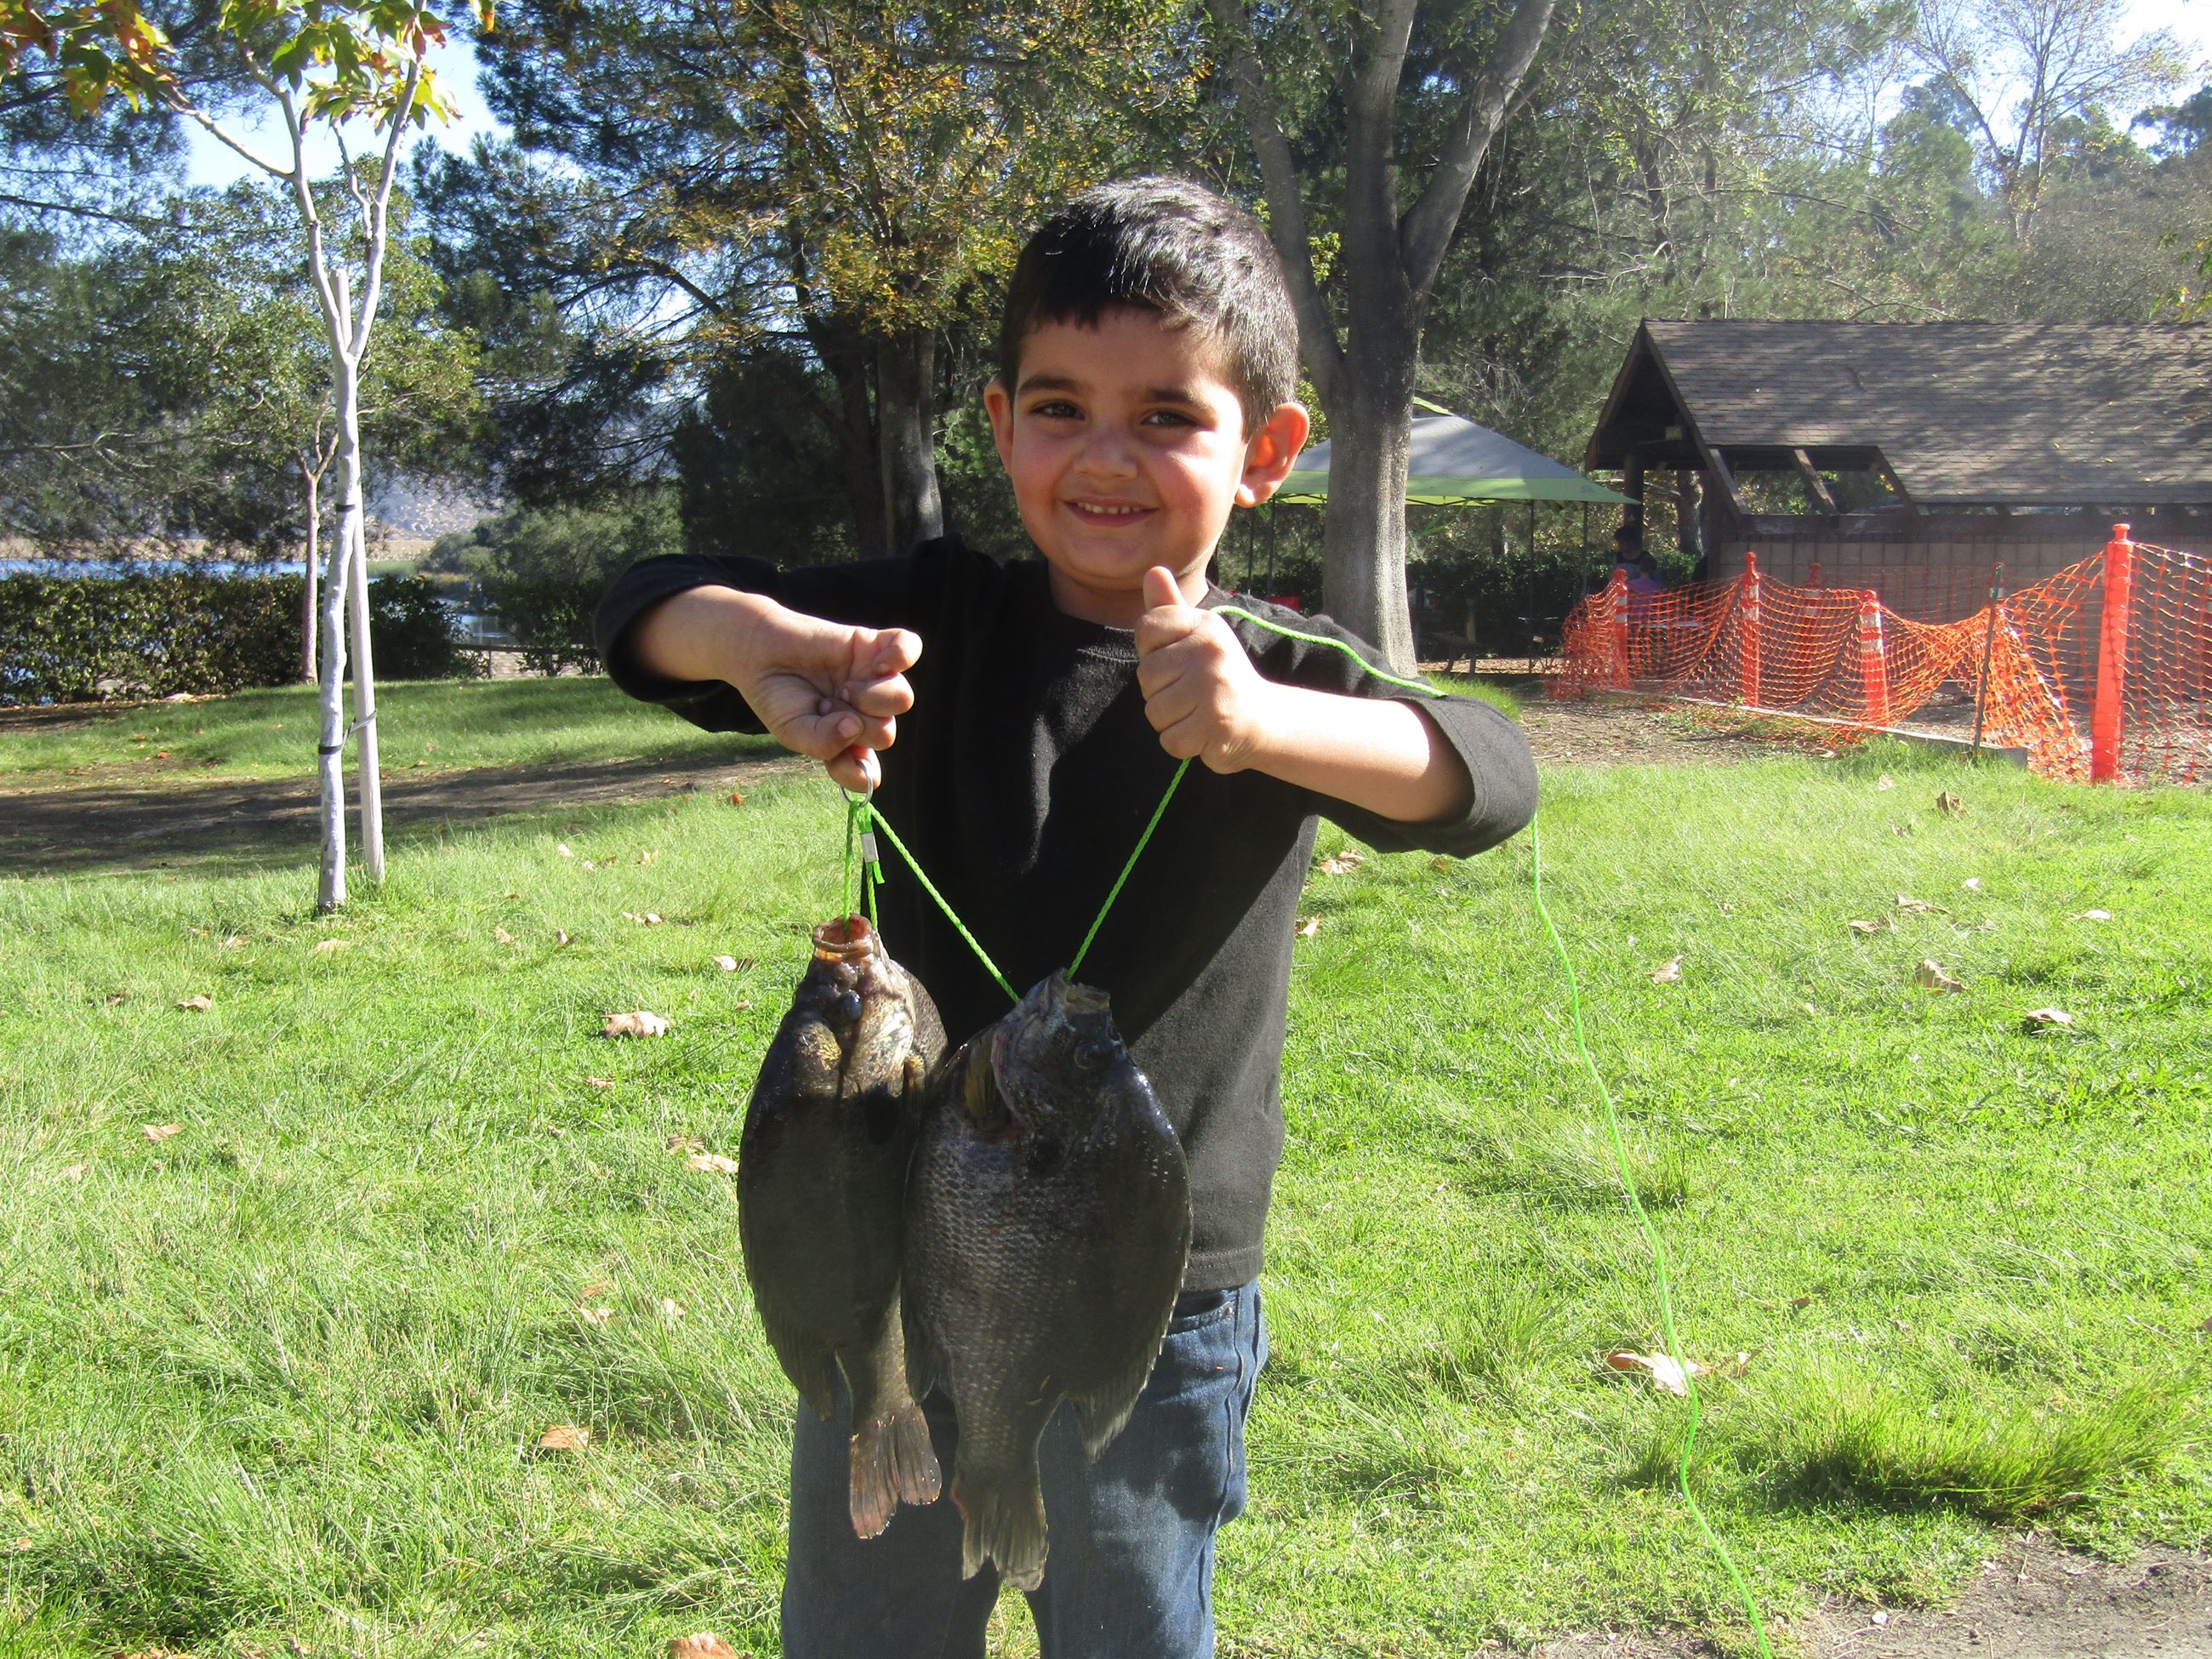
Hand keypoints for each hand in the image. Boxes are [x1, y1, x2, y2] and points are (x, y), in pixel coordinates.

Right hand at [733, 606, 920, 791]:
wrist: (757, 652)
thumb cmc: (778, 697)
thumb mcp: (793, 730)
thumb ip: (823, 743)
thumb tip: (854, 728)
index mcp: (850, 742)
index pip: (869, 770)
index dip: (859, 772)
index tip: (836, 761)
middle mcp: (867, 712)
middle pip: (886, 734)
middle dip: (855, 727)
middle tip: (825, 707)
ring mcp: (873, 679)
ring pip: (902, 698)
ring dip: (870, 698)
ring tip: (842, 688)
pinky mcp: (872, 645)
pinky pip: (909, 647)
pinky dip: (900, 655)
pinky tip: (878, 663)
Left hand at [1133, 566, 1279, 772]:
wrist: (1264, 719)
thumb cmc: (1220, 676)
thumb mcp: (1198, 637)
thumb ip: (1170, 608)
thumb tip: (1152, 570)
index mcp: (1206, 626)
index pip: (1147, 628)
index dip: (1152, 651)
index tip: (1177, 659)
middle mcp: (1211, 652)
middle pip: (1146, 675)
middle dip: (1160, 691)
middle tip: (1192, 693)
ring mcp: (1213, 689)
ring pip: (1154, 711)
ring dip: (1170, 720)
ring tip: (1197, 712)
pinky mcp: (1214, 726)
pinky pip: (1169, 739)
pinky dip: (1182, 742)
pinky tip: (1202, 732)